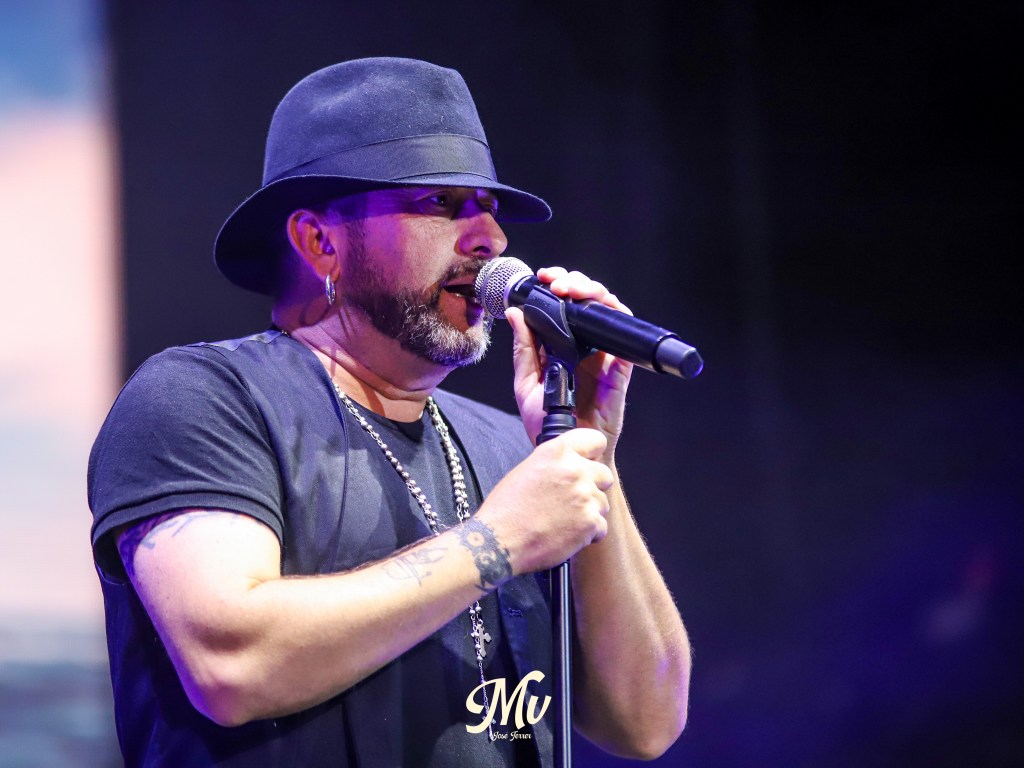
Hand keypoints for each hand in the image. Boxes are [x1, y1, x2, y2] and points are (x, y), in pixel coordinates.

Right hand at [475, 428, 613, 573]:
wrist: (499, 542)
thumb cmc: (506, 509)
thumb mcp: (526, 469)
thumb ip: (555, 462)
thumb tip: (572, 463)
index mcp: (556, 452)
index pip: (595, 439)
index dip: (592, 454)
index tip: (587, 462)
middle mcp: (573, 470)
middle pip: (605, 474)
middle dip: (593, 487)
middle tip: (573, 499)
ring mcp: (584, 496)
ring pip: (603, 502)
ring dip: (589, 512)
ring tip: (564, 520)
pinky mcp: (590, 522)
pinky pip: (601, 527)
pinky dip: (588, 534)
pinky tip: (566, 534)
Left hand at [507, 267, 633, 459]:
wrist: (567, 448)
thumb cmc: (547, 422)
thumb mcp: (526, 382)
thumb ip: (523, 349)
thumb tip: (514, 314)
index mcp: (560, 345)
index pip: (562, 305)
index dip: (555, 286)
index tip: (542, 278)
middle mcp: (583, 345)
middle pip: (586, 301)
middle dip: (574, 282)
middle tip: (558, 283)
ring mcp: (603, 355)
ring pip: (606, 310)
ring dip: (593, 292)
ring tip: (574, 290)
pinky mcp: (619, 368)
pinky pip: (625, 337)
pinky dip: (616, 316)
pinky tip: (601, 309)